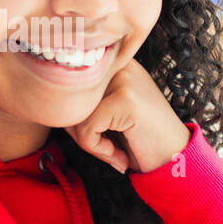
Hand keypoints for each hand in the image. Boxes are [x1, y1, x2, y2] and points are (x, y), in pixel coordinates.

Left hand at [63, 58, 190, 174]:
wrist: (176, 161)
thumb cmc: (138, 139)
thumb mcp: (107, 112)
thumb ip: (82, 100)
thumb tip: (45, 104)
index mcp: (112, 62)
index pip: (66, 85)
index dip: (73, 118)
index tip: (95, 136)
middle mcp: (117, 64)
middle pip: (67, 98)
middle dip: (77, 131)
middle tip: (104, 149)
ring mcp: (123, 79)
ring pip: (74, 114)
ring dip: (88, 143)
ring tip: (113, 152)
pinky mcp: (124, 99)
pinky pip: (86, 129)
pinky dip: (98, 150)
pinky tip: (120, 157)